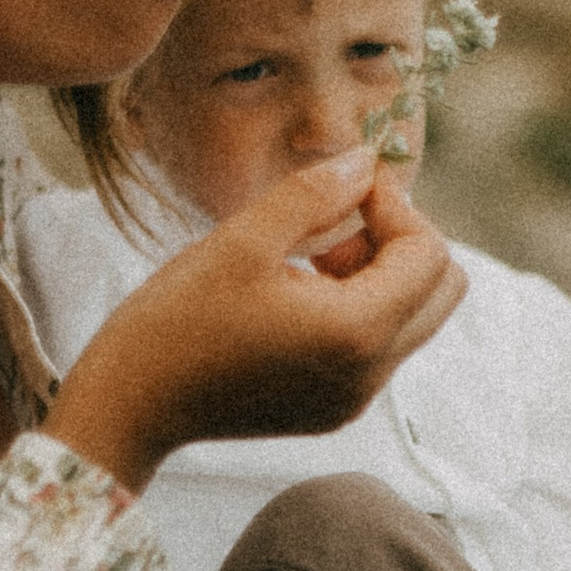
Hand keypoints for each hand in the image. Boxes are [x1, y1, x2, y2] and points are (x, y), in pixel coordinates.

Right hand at [43, 149, 464, 493]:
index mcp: (356, 332)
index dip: (395, 207)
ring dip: (378, 275)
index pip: (430, 255)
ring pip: (413, 318)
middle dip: (401, 242)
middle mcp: (370, 375)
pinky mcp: (334, 409)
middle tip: (336, 223)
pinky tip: (294, 294)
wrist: (129, 407)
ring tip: (306, 258)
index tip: (344, 189)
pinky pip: (378, 348)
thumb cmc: (175, 322)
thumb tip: (367, 161)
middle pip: (441, 291)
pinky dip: (357, 309)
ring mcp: (355, 399)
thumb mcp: (243, 239)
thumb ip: (316, 194)